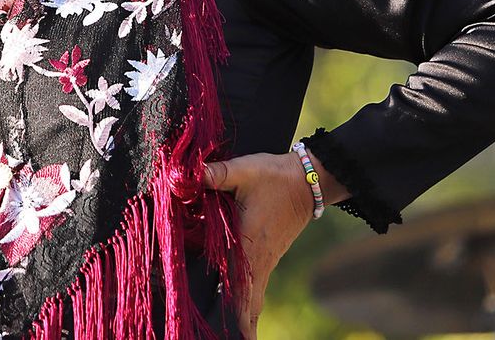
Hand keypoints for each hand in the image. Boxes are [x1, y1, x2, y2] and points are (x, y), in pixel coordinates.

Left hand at [203, 152, 319, 338]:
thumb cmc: (274, 177)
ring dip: (244, 317)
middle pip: (249, 305)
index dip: (236, 318)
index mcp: (249, 245)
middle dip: (241, 328)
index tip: (232, 337)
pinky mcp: (268, 256)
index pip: (240, 291)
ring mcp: (266, 261)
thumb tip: (186, 175)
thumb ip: (215, 174)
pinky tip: (238, 309)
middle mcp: (258, 260)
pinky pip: (256, 288)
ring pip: (253, 299)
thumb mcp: (244, 170)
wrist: (308, 180)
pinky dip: (248, 304)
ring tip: (234, 337)